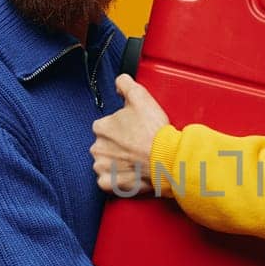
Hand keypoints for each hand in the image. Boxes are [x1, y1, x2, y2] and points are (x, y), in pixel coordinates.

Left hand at [91, 75, 170, 194]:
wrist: (166, 159)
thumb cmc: (154, 131)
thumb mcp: (141, 97)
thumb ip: (125, 83)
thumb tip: (119, 82)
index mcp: (101, 127)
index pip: (105, 126)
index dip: (121, 129)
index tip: (133, 132)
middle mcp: (97, 147)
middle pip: (104, 145)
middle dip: (117, 146)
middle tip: (136, 146)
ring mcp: (102, 166)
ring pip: (105, 163)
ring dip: (116, 163)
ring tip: (135, 160)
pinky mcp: (109, 183)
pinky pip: (107, 182)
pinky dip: (116, 180)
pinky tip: (128, 174)